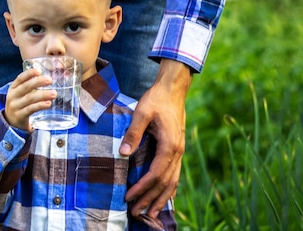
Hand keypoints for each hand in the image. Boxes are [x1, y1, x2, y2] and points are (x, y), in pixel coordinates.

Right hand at [4, 68, 54, 130]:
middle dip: (38, 82)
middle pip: (25, 87)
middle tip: (50, 80)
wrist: (11, 121)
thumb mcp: (21, 93)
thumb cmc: (20, 103)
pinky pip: (31, 109)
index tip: (39, 70)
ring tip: (54, 93)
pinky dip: (40, 105)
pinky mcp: (20, 116)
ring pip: (30, 98)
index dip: (29, 74)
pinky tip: (48, 103)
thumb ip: (30, 86)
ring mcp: (15, 106)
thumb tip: (47, 78)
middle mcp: (13, 96)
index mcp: (13, 88)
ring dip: (43, 95)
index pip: (20, 78)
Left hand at [120, 59, 191, 217]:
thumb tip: (123, 153)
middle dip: (150, 200)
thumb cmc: (156, 99)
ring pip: (172, 181)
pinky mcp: (176, 149)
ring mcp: (179, 151)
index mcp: (170, 145)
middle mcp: (177, 151)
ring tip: (150, 214)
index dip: (142, 188)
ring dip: (161, 199)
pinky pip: (174, 174)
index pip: (155, 174)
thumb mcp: (142, 112)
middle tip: (136, 213)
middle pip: (165, 183)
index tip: (129, 197)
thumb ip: (133, 133)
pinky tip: (162, 197)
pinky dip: (168, 189)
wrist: (173, 89)